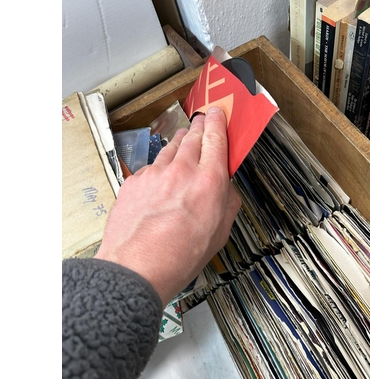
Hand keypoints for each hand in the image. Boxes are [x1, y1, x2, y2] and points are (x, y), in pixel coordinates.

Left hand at [95, 106, 240, 307]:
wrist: (138, 266)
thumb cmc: (180, 255)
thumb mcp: (220, 233)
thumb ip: (227, 203)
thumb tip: (226, 190)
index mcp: (209, 182)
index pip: (216, 139)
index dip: (218, 122)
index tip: (218, 112)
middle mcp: (182, 170)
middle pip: (192, 137)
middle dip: (200, 126)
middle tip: (203, 120)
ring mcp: (155, 173)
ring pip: (170, 148)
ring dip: (179, 142)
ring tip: (184, 141)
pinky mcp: (135, 181)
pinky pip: (151, 167)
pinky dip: (159, 168)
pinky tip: (160, 180)